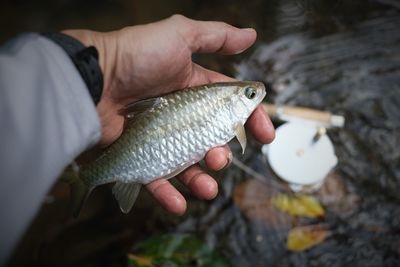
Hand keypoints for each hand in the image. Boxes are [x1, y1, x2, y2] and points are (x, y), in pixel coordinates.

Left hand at [64, 15, 274, 214]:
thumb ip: (216, 36)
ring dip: (202, 180)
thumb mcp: (180, 36)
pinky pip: (157, 180)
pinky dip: (169, 194)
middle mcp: (180, 116)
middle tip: (221, 158)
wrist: (92, 80)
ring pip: (188, 165)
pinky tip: (181, 203)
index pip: (228, 108)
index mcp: (193, 90)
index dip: (249, 120)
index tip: (265, 134)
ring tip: (207, 187)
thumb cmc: (137, 55)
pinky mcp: (139, 157)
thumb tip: (251, 35)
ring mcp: (160, 138)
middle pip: (211, 141)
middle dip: (223, 154)